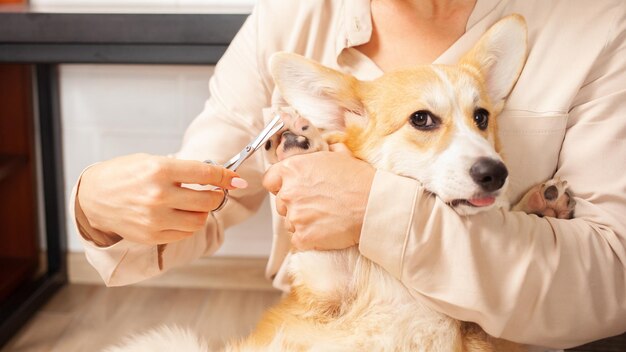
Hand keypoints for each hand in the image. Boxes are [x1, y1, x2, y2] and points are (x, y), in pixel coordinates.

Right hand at [77, 153, 246, 244]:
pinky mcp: (152, 235)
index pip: (205, 174)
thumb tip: (215, 176)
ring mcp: (155, 218)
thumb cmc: (123, 175)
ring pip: (199, 220)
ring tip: (195, 203)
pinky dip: (190, 224)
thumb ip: (182, 169)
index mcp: (160, 170)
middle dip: (217, 195)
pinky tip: (181, 215)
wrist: (93, 197)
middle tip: (215, 192)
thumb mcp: (151, 161)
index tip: (238, 180)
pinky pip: (185, 233)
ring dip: (204, 212)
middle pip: (208, 200)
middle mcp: (159, 195)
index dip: (226, 178)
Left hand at [263, 146, 374, 250]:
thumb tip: (326, 150)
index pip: (270, 180)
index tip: (291, 189)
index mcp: (293, 170)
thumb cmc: (359, 180)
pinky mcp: (303, 237)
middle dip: (295, 205)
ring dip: (303, 222)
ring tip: (325, 218)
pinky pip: (299, 241)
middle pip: (281, 203)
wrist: (373, 205)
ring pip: (290, 223)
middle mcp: (288, 192)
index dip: (280, 185)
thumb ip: (324, 153)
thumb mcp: (340, 156)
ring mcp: (295, 217)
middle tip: (317, 205)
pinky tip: (326, 231)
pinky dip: (310, 239)